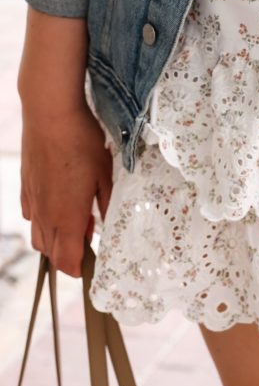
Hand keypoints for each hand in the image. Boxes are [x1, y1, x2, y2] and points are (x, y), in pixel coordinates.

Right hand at [20, 99, 112, 277]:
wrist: (50, 115)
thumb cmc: (82, 143)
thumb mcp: (105, 173)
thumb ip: (105, 203)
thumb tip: (105, 224)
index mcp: (67, 218)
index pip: (67, 261)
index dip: (79, 269)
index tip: (92, 265)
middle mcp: (45, 215)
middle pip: (51, 253)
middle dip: (69, 254)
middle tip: (90, 234)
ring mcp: (33, 202)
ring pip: (38, 236)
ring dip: (55, 238)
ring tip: (75, 218)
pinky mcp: (25, 187)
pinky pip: (31, 215)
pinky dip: (43, 219)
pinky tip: (57, 202)